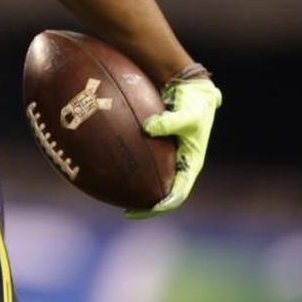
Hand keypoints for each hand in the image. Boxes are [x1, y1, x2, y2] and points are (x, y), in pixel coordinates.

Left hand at [126, 77, 221, 218]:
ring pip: (150, 178)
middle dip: (146, 204)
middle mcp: (178, 164)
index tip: (151, 209)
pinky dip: (127, 165)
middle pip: (162, 192)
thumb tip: (148, 128)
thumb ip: (170, 121)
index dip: (165, 204)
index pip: (179, 192)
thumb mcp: (187, 113)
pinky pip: (141, 160)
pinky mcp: (157, 146)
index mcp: (190, 164)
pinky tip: (107, 164)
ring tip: (113, 195)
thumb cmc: (194, 104)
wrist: (191, 90)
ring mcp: (167, 157)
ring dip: (135, 188)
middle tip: (127, 210)